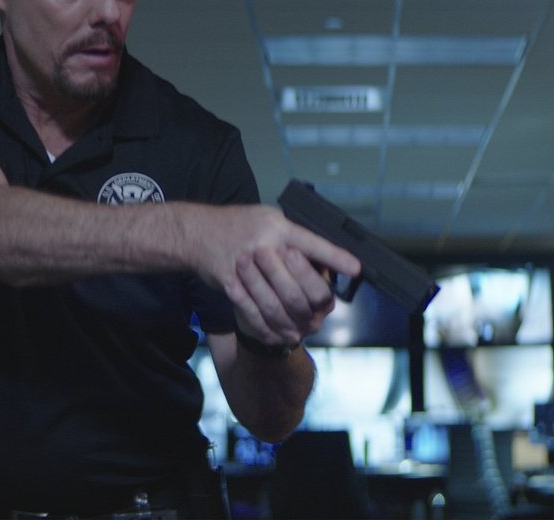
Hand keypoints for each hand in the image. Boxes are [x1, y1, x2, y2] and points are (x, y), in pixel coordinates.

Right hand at [183, 204, 360, 345]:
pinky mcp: (229, 284)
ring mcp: (245, 266)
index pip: (314, 244)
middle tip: (319, 316)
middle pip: (297, 286)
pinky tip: (276, 334)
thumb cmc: (240, 225)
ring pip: (275, 305)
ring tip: (300, 333)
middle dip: (311, 306)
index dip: (336, 258)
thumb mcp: (269, 219)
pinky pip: (251, 312)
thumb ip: (293, 238)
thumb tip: (322, 259)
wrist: (197, 232)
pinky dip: (266, 328)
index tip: (356, 269)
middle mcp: (264, 245)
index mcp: (279, 227)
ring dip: (290, 324)